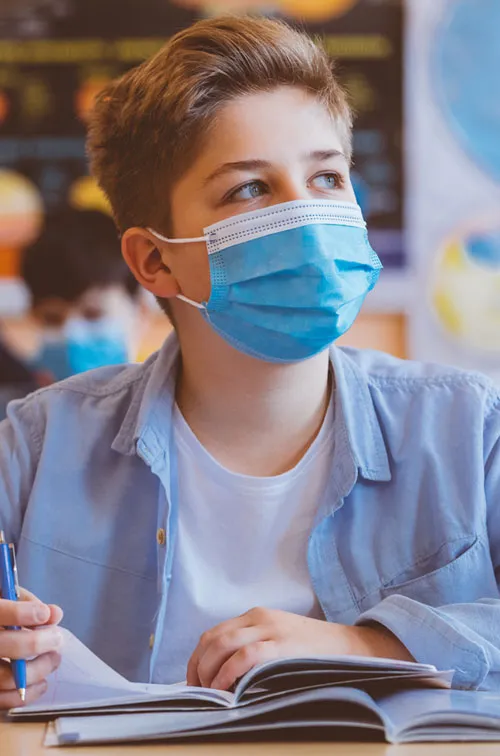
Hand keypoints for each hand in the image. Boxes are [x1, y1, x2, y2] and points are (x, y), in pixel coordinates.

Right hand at [0, 587, 63, 708]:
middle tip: (57, 638)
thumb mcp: (6, 598)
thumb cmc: (0, 613)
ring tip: (54, 658)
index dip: (21, 613)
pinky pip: (4, 700)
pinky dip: (28, 694)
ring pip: (6, 678)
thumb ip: (27, 603)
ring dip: (38, 669)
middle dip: (35, 643)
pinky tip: (42, 683)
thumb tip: (54, 615)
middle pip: (4, 647)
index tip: (45, 613)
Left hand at [187, 607, 412, 690]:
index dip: (197, 660)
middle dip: (198, 668)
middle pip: (212, 639)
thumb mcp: (278, 640)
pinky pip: (245, 655)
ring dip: (209, 672)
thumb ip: (252, 649)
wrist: (351, 647)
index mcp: (256, 616)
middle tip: (199, 694)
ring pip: (224, 645)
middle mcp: (259, 618)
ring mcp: (271, 629)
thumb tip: (220, 678)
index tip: (194, 683)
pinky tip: (225, 689)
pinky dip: (228, 672)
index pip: (213, 634)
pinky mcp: (282, 645)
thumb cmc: (313, 652)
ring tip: (210, 695)